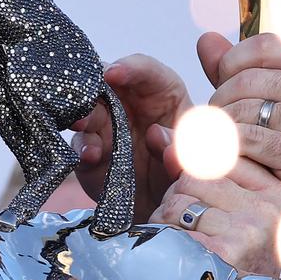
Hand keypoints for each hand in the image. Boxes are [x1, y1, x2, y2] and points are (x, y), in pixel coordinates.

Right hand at [71, 54, 192, 223]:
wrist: (171, 211)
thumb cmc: (188, 171)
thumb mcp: (199, 155)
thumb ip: (183, 145)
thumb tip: (157, 137)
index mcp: (162, 93)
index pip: (146, 71)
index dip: (130, 68)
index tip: (114, 73)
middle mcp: (131, 105)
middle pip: (107, 84)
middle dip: (95, 87)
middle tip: (88, 97)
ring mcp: (108, 128)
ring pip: (88, 111)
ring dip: (84, 115)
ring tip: (83, 123)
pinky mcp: (92, 152)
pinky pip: (81, 145)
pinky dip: (83, 148)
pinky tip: (91, 156)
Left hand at [150, 156, 280, 276]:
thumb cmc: (230, 257)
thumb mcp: (225, 205)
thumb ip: (195, 164)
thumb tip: (158, 134)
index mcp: (278, 189)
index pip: (220, 154)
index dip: (194, 176)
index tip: (199, 201)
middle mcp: (272, 207)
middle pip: (195, 175)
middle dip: (179, 200)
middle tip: (192, 230)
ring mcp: (252, 228)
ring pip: (179, 200)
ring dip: (168, 221)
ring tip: (186, 243)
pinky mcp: (227, 251)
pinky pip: (173, 226)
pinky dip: (164, 239)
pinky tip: (178, 255)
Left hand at [196, 32, 280, 197]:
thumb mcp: (263, 102)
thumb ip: (233, 71)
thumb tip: (206, 39)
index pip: (259, 47)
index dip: (230, 66)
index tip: (226, 89)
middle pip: (244, 81)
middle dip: (220, 104)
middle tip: (218, 127)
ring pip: (242, 111)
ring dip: (221, 129)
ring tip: (222, 144)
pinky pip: (249, 139)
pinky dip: (229, 149)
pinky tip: (227, 159)